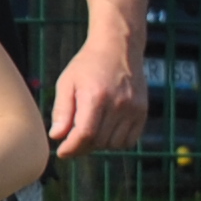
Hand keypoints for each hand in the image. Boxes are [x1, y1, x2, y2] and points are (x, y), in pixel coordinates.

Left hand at [48, 32, 150, 157]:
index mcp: (96, 96)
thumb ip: (62, 110)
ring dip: (99, 145)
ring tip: (88, 132)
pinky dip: (116, 142)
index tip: (62, 152)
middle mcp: (118, 104)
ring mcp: (134, 109)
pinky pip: (130, 140)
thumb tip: (56, 136)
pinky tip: (105, 131)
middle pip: (99, 141)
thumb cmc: (87, 65)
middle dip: (82, 146)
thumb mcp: (67, 82)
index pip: (85, 134)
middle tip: (72, 140)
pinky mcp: (143, 111)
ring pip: (114, 144)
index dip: (72, 148)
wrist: (118, 48)